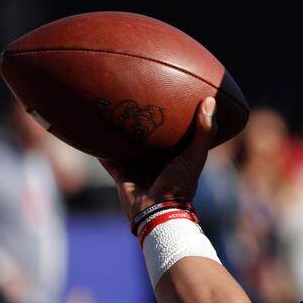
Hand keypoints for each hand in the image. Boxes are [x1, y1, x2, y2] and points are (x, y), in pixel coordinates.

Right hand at [102, 97, 216, 222]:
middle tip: (136, 95)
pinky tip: (91, 130)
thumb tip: (210, 101)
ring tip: (111, 108)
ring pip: (127, 143)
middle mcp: (156, 157)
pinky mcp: (121, 172)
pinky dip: (99, 147)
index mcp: (176, 153)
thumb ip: (204, 131)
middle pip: (148, 135)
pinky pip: (107, 157)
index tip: (170, 92)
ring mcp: (137, 164)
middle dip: (141, 119)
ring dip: (120, 131)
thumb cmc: (179, 184)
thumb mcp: (195, 155)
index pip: (175, 130)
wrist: (156, 210)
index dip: (173, 114)